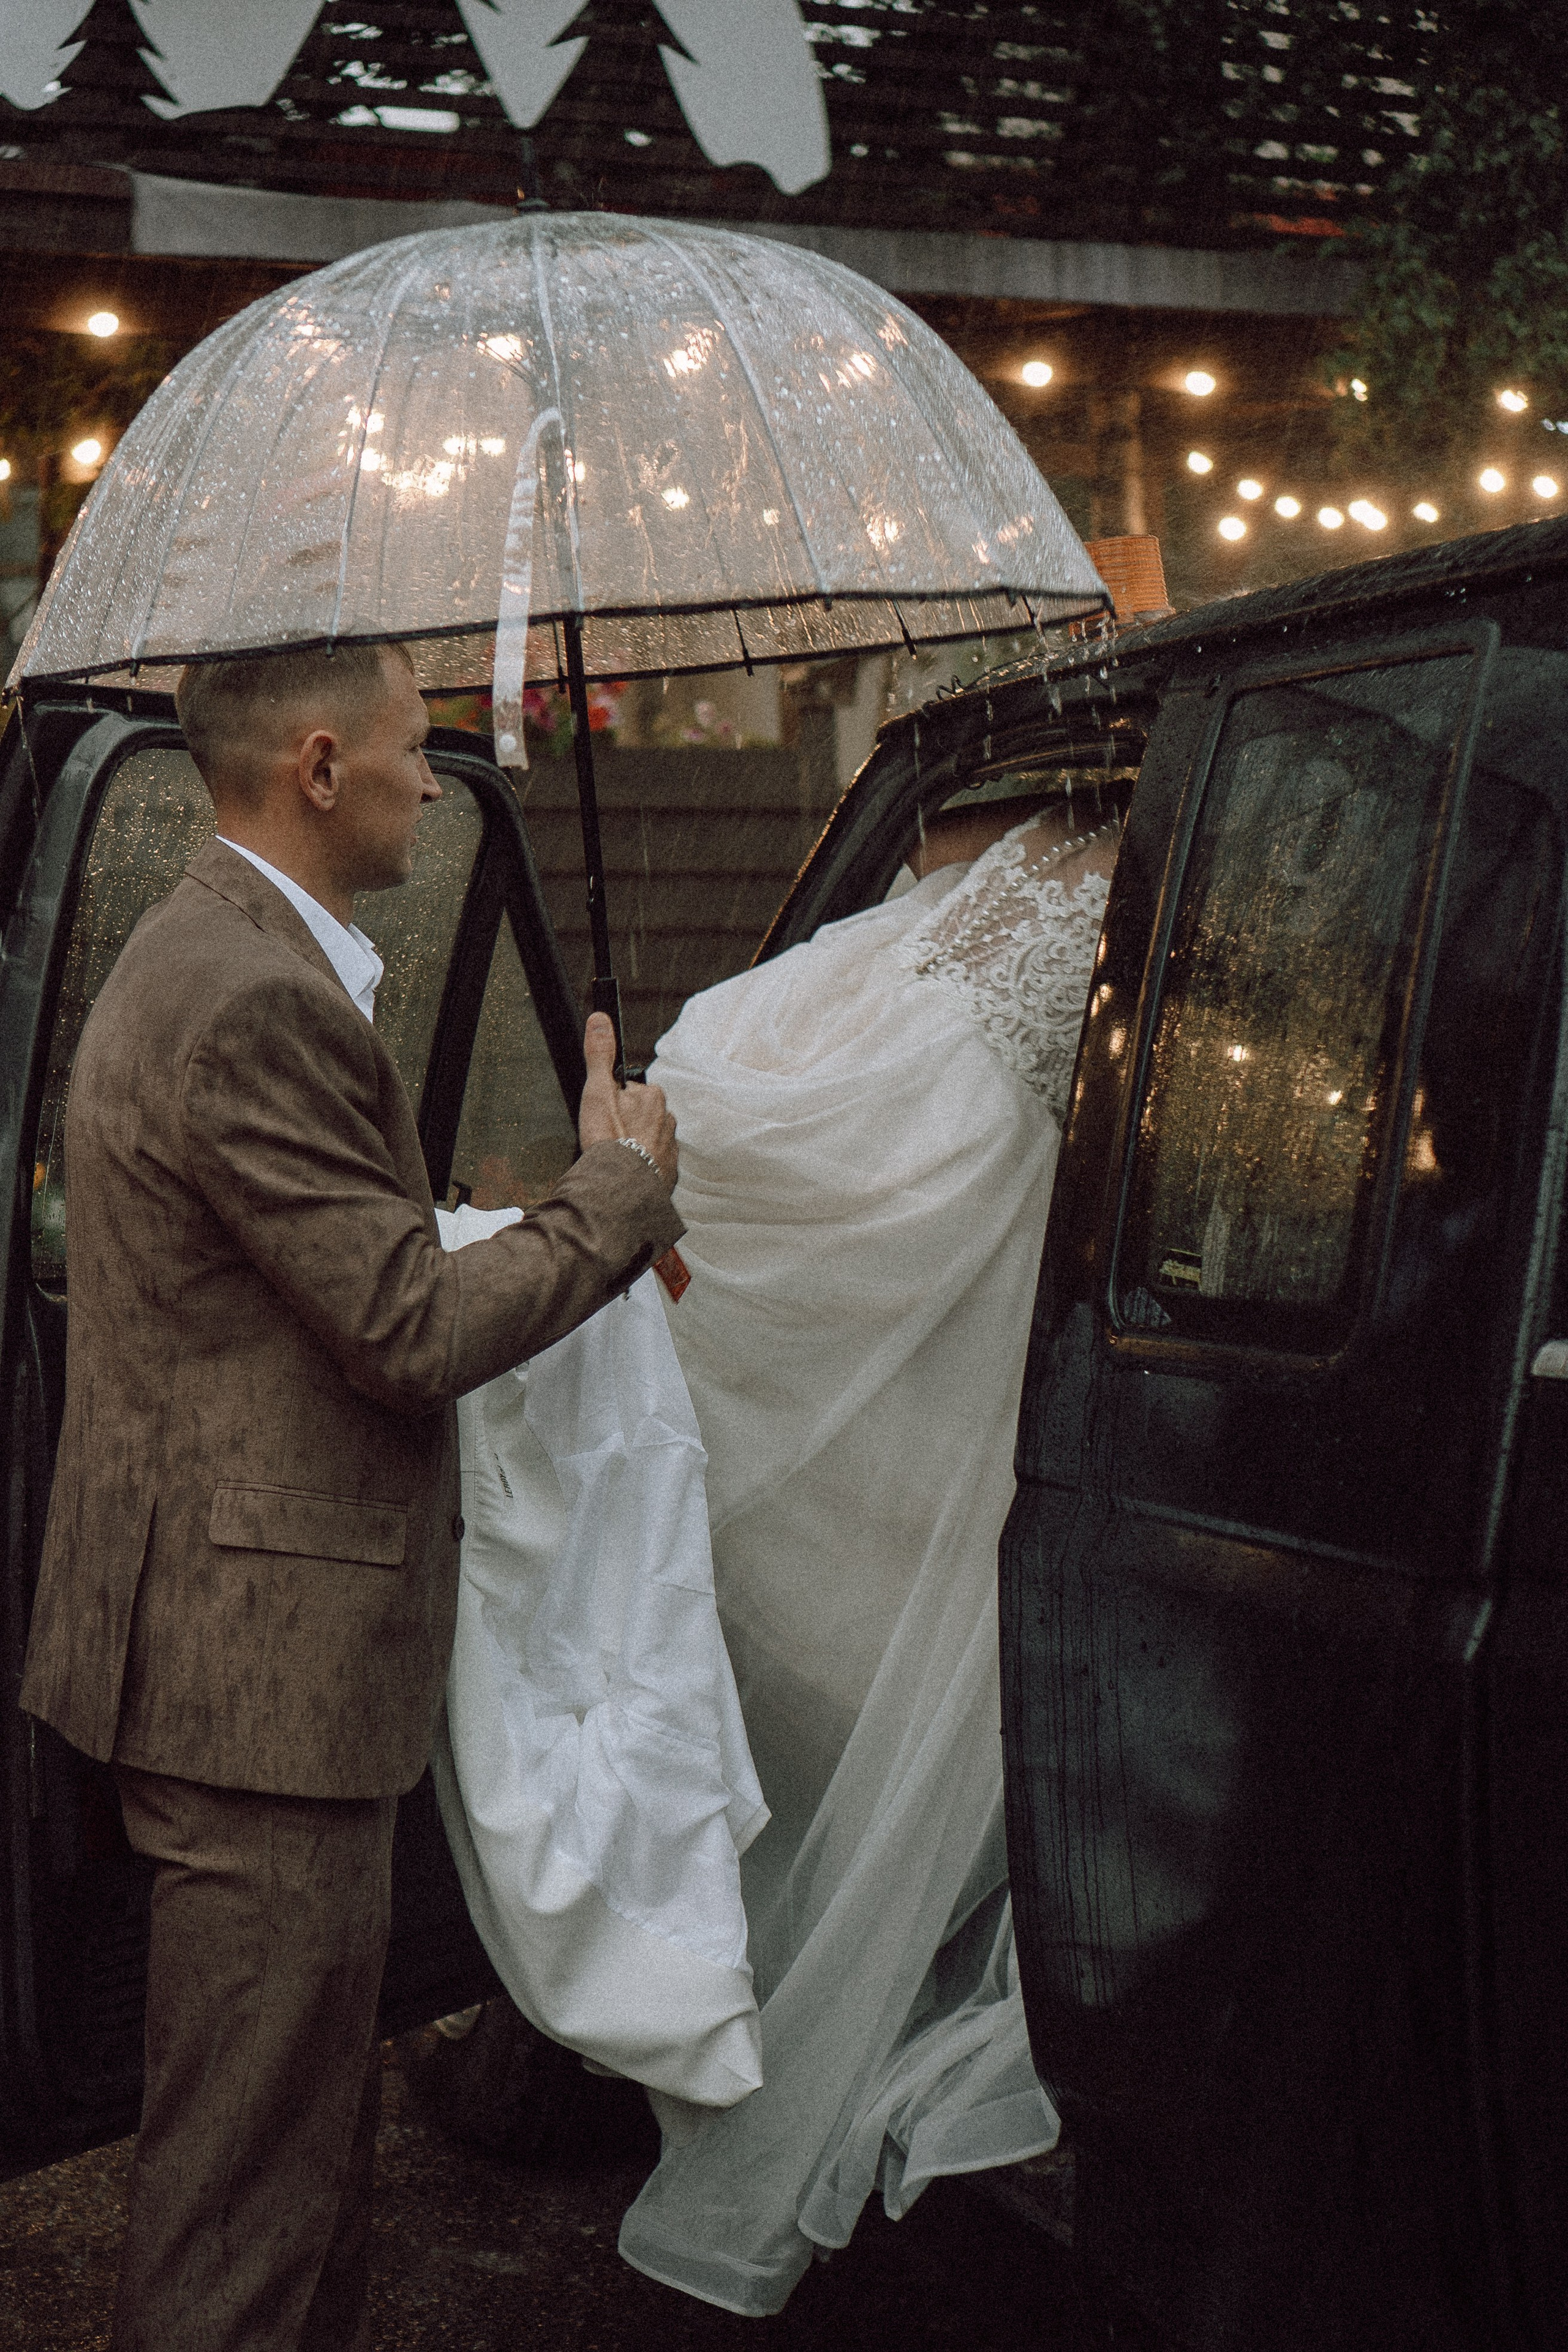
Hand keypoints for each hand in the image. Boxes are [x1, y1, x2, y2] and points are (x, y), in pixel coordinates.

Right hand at [577, 1012, 677, 1190]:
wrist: (621, 1188)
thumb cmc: (609, 1139)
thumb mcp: (597, 1091)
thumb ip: (599, 1055)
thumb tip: (600, 1019)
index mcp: (653, 1097)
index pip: (632, 1092)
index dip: (614, 1103)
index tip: (604, 1116)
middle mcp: (668, 1119)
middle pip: (642, 1116)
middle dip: (627, 1124)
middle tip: (607, 1138)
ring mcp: (671, 1147)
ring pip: (649, 1139)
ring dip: (635, 1145)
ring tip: (615, 1157)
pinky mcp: (669, 1173)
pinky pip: (654, 1164)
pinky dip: (642, 1166)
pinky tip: (626, 1172)